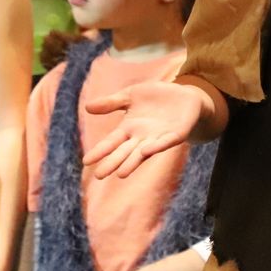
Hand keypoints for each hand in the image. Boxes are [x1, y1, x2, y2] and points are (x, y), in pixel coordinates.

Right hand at [82, 80, 210, 179]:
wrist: (184, 94)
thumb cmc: (156, 96)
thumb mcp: (130, 95)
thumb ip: (111, 103)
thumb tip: (87, 107)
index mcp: (129, 128)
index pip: (111, 141)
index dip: (100, 151)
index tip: (86, 161)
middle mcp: (142, 137)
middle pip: (124, 152)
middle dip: (113, 163)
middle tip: (99, 176)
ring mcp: (159, 138)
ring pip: (143, 153)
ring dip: (132, 162)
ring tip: (121, 174)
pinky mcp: (177, 134)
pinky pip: (166, 142)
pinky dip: (157, 146)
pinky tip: (146, 151)